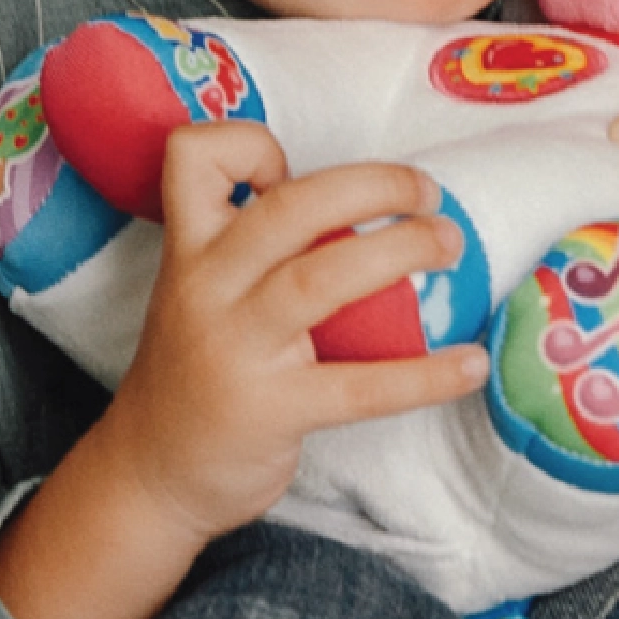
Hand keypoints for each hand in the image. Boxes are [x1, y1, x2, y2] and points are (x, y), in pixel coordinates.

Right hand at [100, 120, 490, 544]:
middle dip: (372, 186)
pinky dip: (425, 374)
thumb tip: (360, 198)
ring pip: (322, 278)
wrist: (149, 473)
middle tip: (428, 193)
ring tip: (450, 245)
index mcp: (191, 245)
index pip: (194, 156)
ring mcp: (236, 348)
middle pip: (287, 208)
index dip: (248, 145)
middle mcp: (206, 285)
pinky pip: (360, 387)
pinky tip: (469, 363)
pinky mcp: (271, 411)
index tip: (289, 170)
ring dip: (402, 250)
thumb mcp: (201, 286)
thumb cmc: (196, 362)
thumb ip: (256, 242)